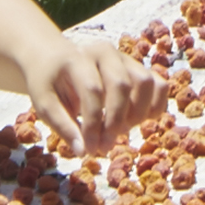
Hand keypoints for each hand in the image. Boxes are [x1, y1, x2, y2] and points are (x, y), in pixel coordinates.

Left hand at [15, 35, 156, 154]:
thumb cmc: (49, 83)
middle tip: (104, 146)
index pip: (93, 90)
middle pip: (122, 85)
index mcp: (79, 58)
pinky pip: (159, 85)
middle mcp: (105, 53)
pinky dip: (156, 106)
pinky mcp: (138, 69)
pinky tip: (139, 121)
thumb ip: (63, 126)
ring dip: (137, 114)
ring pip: (145, 82)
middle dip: (116, 121)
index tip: (88, 149)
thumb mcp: (44, 104)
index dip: (93, 124)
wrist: (55, 59)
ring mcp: (125, 59)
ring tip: (119, 131)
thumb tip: (83, 152)